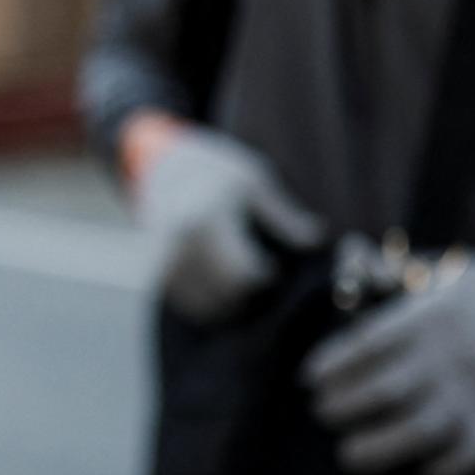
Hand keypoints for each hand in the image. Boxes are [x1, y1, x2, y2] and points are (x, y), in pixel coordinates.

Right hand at [123, 115, 323, 322]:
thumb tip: (316, 241)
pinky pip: (192, 307)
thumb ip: (283, 214)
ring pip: (209, 308)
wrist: (161, 167)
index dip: (266, 276)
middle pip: (228, 296)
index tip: (272, 266)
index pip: (244, 274)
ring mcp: (165, 263)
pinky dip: (211, 303)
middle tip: (260, 276)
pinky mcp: (159, 276)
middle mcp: (179, 247)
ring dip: (232, 303)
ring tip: (241, 278)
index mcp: (206, 222)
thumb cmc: (216, 171)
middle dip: (251, 293)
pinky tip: (221, 283)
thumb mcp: (254, 180)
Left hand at [302, 251, 474, 474]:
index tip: (309, 377)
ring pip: (421, 431)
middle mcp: (450, 356)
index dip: (334, 363)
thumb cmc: (473, 289)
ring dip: (378, 448)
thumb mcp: (430, 269)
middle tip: (322, 412)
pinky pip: (466, 455)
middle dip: (344, 406)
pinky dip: (440, 468)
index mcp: (428, 317)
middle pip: (387, 390)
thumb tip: (346, 256)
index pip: (369, 344)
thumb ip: (382, 268)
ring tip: (347, 454)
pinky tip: (415, 469)